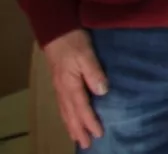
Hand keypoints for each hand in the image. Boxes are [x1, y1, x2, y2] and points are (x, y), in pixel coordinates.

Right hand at [42, 29, 106, 149]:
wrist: (56, 31)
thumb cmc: (73, 42)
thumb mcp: (86, 55)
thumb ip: (94, 73)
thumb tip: (103, 91)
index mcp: (70, 85)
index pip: (82, 108)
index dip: (91, 122)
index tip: (99, 133)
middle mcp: (63, 90)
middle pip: (71, 115)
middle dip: (79, 130)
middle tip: (86, 144)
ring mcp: (59, 87)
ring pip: (65, 112)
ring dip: (72, 126)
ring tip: (77, 137)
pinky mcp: (60, 83)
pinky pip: (63, 106)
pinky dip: (67, 116)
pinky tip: (70, 118)